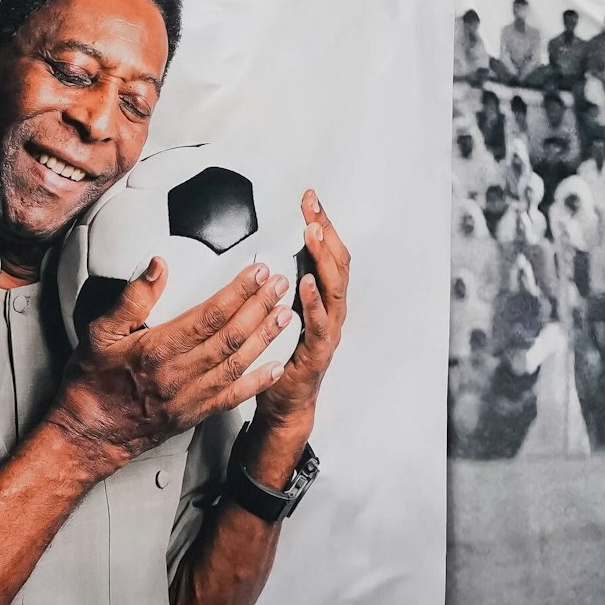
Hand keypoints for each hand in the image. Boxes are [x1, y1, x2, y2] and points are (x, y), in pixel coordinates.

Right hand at [47, 260, 292, 469]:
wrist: (89, 434)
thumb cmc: (92, 382)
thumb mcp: (99, 333)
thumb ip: (132, 298)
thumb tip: (158, 266)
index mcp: (158, 349)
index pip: (209, 315)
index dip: (239, 292)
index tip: (258, 273)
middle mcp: (180, 374)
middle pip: (231, 336)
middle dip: (260, 307)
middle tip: (281, 285)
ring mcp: (191, 397)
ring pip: (238, 363)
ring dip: (265, 337)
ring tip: (286, 314)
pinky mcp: (195, 414)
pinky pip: (233, 397)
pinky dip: (258, 382)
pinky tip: (276, 367)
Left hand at [254, 192, 350, 434]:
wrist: (286, 405)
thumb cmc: (282, 356)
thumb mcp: (280, 311)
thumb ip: (280, 283)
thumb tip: (265, 249)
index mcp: (323, 298)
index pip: (328, 253)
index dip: (322, 225)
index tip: (310, 199)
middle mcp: (332, 311)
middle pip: (338, 263)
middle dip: (326, 232)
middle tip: (313, 208)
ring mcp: (328, 331)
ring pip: (334, 288)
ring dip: (323, 258)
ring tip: (312, 234)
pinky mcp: (317, 353)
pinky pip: (319, 324)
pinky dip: (313, 302)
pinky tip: (305, 283)